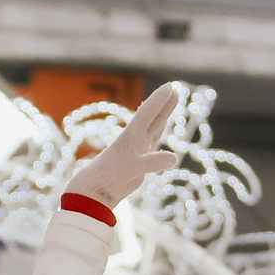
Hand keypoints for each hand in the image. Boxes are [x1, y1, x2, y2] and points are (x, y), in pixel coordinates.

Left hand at [65, 81, 183, 206]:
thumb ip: (152, 161)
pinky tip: (162, 125)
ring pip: (155, 125)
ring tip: (172, 99)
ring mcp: (139, 146)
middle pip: (153, 115)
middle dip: (164, 102)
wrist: (100, 188)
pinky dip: (160, 130)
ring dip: (163, 113)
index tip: (169, 86)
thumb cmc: (113, 175)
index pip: (148, 112)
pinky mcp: (141, 157)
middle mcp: (136, 137)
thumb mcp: (133, 168)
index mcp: (133, 133)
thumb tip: (173, 158)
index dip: (159, 99)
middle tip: (174, 88)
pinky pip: (154, 139)